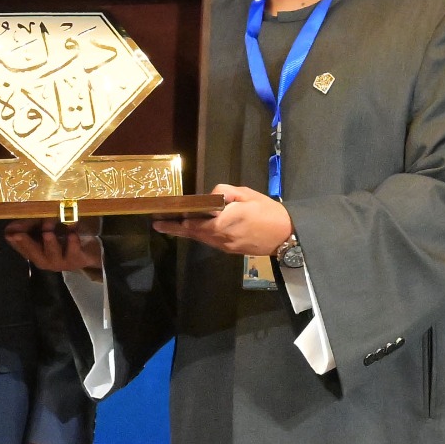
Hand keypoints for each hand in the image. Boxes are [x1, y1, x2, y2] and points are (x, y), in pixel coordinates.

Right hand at [4, 219, 101, 272]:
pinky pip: (73, 252)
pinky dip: (72, 242)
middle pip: (34, 254)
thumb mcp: (46, 231)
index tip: (8, 233)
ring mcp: (62, 262)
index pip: (23, 249)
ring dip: (49, 242)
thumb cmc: (64, 240)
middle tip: (19, 234)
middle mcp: (47, 260)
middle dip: (27, 244)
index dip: (15, 241)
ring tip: (47, 232)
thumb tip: (10, 227)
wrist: (90, 252)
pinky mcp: (77, 260)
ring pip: (53, 254)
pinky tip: (72, 233)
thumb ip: (31, 227)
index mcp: (37, 254)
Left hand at [153, 184, 294, 257]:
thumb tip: (210, 197)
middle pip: (193, 234)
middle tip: (158, 225)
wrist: (286, 235)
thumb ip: (226, 193)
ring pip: (201, 239)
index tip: (165, 215)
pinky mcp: (231, 250)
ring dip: (186, 233)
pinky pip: (211, 242)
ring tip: (170, 227)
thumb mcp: (247, 194)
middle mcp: (222, 236)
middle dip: (175, 229)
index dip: (179, 220)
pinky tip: (194, 231)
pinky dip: (200, 236)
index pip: (196, 222)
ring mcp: (226, 246)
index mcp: (225, 221)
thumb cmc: (268, 211)